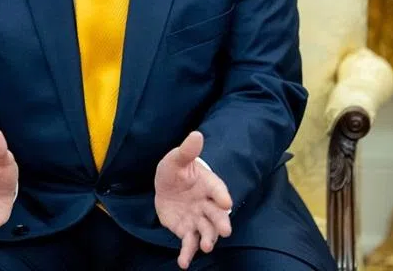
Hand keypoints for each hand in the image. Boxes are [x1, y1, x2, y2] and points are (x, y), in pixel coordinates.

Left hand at [155, 131, 232, 268]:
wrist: (166, 185)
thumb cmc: (176, 170)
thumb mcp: (176, 159)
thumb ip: (187, 151)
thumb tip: (196, 134)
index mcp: (208, 184)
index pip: (218, 189)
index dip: (222, 195)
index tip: (226, 202)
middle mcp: (207, 204)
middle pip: (217, 215)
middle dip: (221, 223)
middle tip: (225, 231)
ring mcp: (197, 219)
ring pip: (206, 231)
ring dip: (207, 239)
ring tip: (205, 247)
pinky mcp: (186, 230)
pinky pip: (188, 243)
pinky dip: (187, 254)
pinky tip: (183, 263)